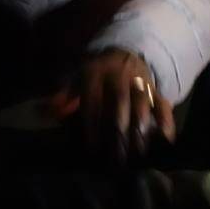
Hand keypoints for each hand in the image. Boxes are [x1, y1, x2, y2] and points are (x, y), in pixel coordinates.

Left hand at [50, 49, 175, 161]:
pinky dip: (166, 119)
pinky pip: (163, 102)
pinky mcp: (155, 88)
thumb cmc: (96, 74)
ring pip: (142, 103)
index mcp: (95, 72)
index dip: (93, 124)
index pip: (94, 100)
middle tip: (117, 156)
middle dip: (119, 130)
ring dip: (141, 128)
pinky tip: (166, 138)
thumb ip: (62, 97)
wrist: (124, 52)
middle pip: (120, 102)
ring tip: (138, 152)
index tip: (92, 147)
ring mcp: (139, 81)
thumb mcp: (77, 79)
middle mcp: (119, 75)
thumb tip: (42, 112)